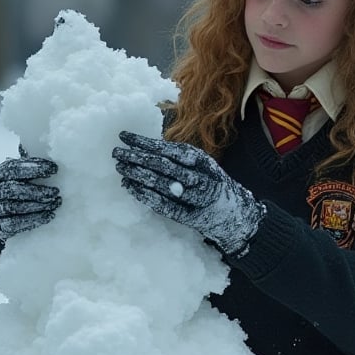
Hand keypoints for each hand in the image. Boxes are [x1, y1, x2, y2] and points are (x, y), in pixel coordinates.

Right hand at [0, 147, 60, 240]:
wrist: (12, 220)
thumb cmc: (23, 190)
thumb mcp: (25, 174)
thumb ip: (30, 162)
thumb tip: (38, 140)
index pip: (13, 168)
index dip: (34, 168)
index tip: (54, 169)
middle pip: (12, 189)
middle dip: (36, 190)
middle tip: (56, 191)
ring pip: (14, 207)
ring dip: (38, 205)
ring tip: (56, 203)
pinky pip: (15, 224)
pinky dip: (34, 220)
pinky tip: (49, 216)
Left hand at [112, 132, 264, 257]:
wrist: (237, 214)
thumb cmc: (212, 185)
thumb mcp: (202, 165)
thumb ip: (179, 158)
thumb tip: (146, 146)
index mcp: (202, 161)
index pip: (169, 149)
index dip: (145, 143)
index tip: (124, 136)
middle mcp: (201, 178)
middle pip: (164, 166)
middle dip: (137, 158)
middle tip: (116, 152)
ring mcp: (197, 199)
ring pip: (163, 185)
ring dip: (139, 175)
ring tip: (120, 168)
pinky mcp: (191, 217)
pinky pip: (165, 206)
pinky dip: (146, 196)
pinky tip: (131, 187)